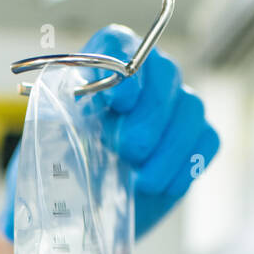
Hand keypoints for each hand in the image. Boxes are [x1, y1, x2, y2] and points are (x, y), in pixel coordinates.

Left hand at [0, 23, 219, 240]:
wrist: (82, 209)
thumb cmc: (61, 171)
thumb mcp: (47, 147)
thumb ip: (57, 126)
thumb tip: (76, 118)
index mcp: (99, 70)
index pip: (117, 44)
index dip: (124, 66)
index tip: (119, 101)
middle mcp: (144, 79)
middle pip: (164, 74)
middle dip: (148, 117)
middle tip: (125, 150)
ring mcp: (176, 106)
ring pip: (191, 109)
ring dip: (166, 149)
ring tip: (139, 180)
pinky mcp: (195, 138)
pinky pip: (206, 140)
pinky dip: (184, 167)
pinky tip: (157, 185)